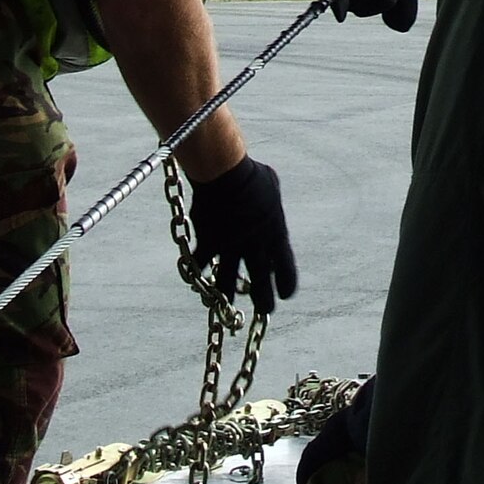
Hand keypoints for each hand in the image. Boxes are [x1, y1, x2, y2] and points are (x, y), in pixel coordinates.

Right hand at [187, 156, 296, 313]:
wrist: (224, 171)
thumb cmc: (250, 174)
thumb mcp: (271, 188)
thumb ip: (271, 206)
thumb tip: (270, 206)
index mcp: (275, 233)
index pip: (286, 269)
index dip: (287, 285)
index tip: (285, 295)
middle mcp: (255, 245)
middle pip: (261, 286)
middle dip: (263, 303)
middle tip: (264, 311)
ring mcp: (230, 247)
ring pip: (226, 285)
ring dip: (226, 297)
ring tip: (226, 306)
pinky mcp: (207, 243)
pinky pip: (200, 267)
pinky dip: (197, 275)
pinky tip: (196, 280)